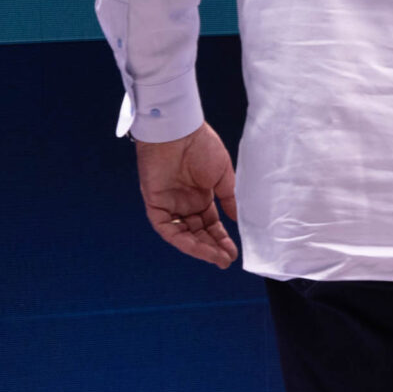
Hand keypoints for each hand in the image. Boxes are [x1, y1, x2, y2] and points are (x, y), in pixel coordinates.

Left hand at [136, 122, 238, 267]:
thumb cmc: (202, 146)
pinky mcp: (155, 205)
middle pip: (198, 233)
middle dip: (212, 248)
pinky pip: (168, 229)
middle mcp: (184, 204)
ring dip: (199, 248)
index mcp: (200, 196)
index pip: (210, 224)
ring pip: (183, 235)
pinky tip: (199, 248)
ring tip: (217, 258)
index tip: (233, 252)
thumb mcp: (223, 175)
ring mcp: (170, 206)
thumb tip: (237, 219)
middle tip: (226, 260)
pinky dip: (182, 240)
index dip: (221, 239)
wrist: (179, 131)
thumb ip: (228, 199)